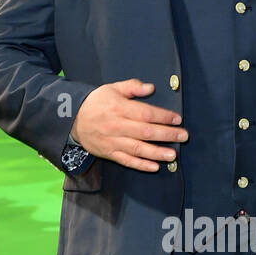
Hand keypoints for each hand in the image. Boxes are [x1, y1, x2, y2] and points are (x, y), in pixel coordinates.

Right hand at [70, 79, 187, 170]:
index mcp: (119, 108)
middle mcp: (117, 126)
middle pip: (145, 132)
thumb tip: (151, 87)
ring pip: (138, 149)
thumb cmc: (96, 102)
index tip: (177, 118)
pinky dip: (140, 165)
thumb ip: (132, 87)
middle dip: (167, 135)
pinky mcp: (109, 153)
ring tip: (172, 155)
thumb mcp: (112, 88)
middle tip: (183, 136)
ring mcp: (113, 141)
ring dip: (156, 153)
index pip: (145, 113)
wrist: (72, 119)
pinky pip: (126, 161)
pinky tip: (154, 167)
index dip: (163, 117)